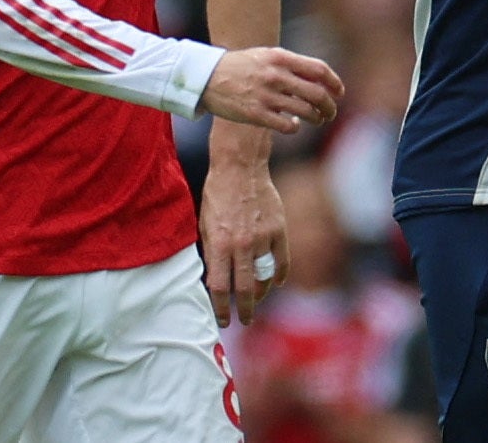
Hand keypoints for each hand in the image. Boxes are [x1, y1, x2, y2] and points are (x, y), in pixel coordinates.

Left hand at [199, 153, 287, 326]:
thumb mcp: (204, 224)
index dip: (221, 309)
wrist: (240, 167)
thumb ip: (211, 253)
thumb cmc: (217, 195)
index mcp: (219, 243)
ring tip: (257, 298)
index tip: (223, 320)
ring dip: (261, 293)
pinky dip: (280, 275)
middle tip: (245, 319)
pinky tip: (276, 282)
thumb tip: (214, 281)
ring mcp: (263, 237)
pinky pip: (282, 261)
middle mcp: (241, 244)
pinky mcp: (279, 229)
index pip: (220, 287)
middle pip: (244, 289)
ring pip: (265, 277)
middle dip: (245, 310)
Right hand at [200, 47, 342, 133]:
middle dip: (330, 107)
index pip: (319, 70)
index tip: (339, 93)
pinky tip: (293, 125)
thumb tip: (319, 77)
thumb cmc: (241, 66)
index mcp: (280, 58)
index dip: (335, 83)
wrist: (206, 78)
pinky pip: (287, 126)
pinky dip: (295, 127)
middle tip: (330, 113)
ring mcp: (266, 95)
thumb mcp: (266, 56)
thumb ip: (291, 64)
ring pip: (306, 112)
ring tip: (316, 120)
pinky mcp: (256, 114)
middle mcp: (275, 75)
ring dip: (317, 119)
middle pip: (317, 94)